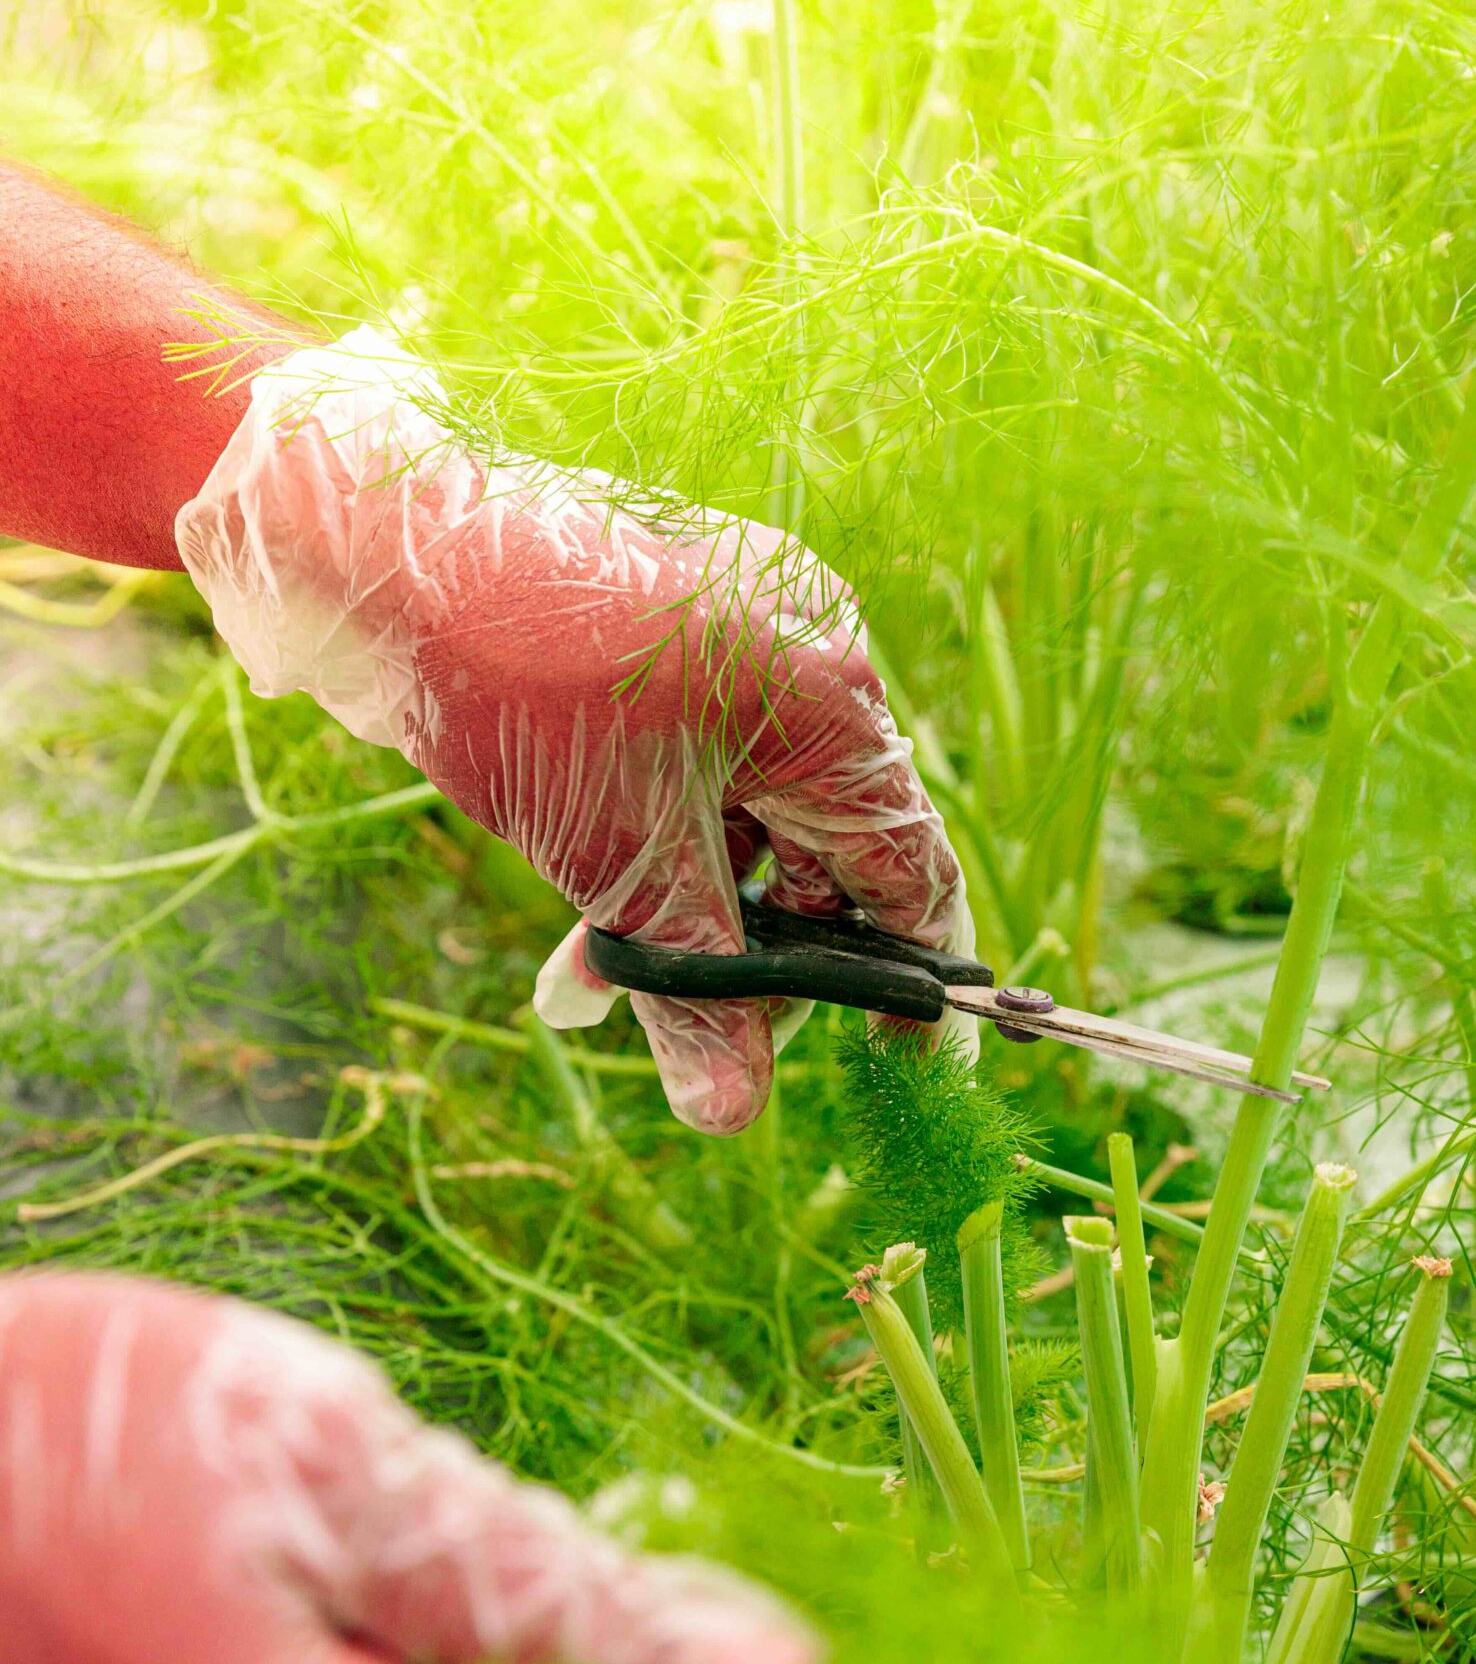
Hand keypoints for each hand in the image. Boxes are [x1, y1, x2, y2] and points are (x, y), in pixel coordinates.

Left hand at [176, 329, 972, 1134]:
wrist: (380, 547)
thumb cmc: (518, 689)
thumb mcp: (616, 865)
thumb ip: (695, 994)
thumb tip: (731, 1116)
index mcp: (835, 702)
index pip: (907, 867)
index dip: (904, 980)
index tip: (902, 1063)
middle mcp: (813, 654)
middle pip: (826, 846)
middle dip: (756, 953)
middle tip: (691, 1036)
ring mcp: (747, 629)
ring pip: (751, 810)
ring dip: (690, 904)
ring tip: (590, 983)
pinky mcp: (680, 624)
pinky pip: (704, 758)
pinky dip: (661, 835)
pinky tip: (589, 908)